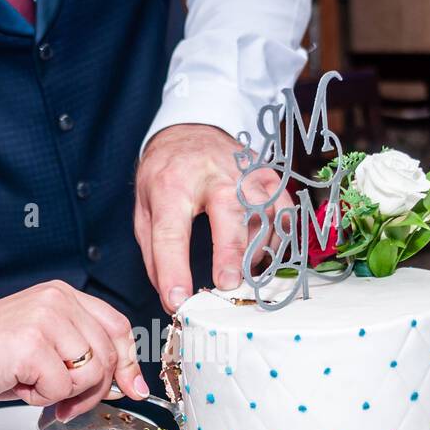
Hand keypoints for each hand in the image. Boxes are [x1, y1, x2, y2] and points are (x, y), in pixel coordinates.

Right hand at [0, 281, 148, 419]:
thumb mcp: (41, 349)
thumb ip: (80, 355)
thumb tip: (123, 382)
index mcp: (61, 295)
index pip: (116, 326)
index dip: (127, 362)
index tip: (131, 387)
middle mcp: (57, 299)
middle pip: (107, 356)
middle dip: (89, 390)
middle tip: (60, 402)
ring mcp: (46, 318)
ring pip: (90, 373)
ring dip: (61, 392)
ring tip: (29, 382)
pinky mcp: (32, 342)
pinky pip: (61, 388)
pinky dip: (39, 398)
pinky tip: (15, 383)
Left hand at [134, 123, 293, 311]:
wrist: (191, 130)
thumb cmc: (166, 174)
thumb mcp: (145, 209)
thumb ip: (156, 254)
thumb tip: (171, 296)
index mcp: (171, 183)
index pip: (171, 231)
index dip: (174, 268)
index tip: (177, 300)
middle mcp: (212, 174)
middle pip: (230, 213)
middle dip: (231, 252)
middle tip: (228, 285)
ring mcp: (246, 173)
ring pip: (264, 214)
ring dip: (255, 251)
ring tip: (243, 273)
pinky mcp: (269, 177)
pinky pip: (284, 212)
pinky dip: (278, 238)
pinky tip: (264, 253)